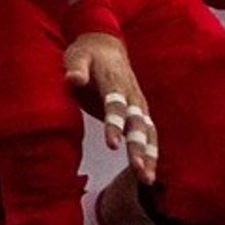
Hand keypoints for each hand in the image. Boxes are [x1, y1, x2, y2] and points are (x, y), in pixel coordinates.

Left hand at [62, 33, 161, 182]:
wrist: (105, 45)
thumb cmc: (86, 53)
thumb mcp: (76, 55)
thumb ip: (75, 68)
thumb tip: (72, 79)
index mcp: (115, 81)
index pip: (115, 105)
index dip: (114, 124)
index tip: (112, 145)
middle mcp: (131, 95)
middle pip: (137, 123)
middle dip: (138, 147)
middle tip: (138, 169)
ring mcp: (138, 104)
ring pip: (148, 132)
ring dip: (149, 155)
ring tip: (147, 179)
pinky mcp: (139, 112)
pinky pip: (148, 134)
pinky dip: (151, 154)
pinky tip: (148, 176)